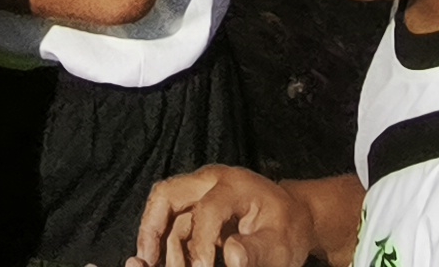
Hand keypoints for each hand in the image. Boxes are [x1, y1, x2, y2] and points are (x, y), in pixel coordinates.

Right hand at [129, 165, 311, 266]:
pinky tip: (165, 261)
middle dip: (152, 228)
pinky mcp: (196, 204)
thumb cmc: (287, 230)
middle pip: (168, 193)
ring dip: (153, 235)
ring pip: (164, 204)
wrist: (292, 216)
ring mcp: (201, 189)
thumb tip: (232, 256)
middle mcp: (211, 180)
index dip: (201, 246)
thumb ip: (257, 251)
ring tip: (152, 264)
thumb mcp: (281, 245)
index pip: (207, 211)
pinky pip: (172, 218)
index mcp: (234, 185)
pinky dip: (163, 239)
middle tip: (147, 260)